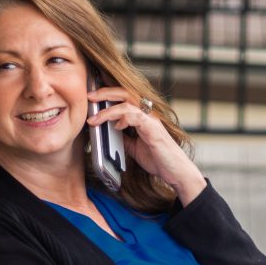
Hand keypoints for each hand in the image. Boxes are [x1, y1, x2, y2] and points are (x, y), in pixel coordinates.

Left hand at [86, 87, 205, 204]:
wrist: (176, 172)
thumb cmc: (159, 159)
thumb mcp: (134, 147)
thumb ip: (123, 138)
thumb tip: (107, 133)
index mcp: (142, 115)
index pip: (124, 97)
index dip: (108, 93)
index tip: (92, 96)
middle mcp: (147, 113)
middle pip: (124, 92)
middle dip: (104, 92)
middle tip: (89, 97)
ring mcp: (151, 119)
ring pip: (127, 102)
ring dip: (107, 109)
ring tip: (94, 118)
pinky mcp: (153, 128)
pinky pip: (136, 116)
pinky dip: (123, 119)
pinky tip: (116, 126)